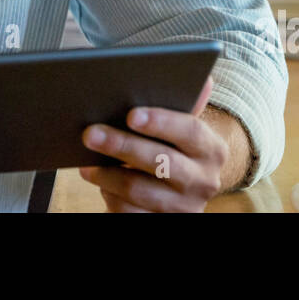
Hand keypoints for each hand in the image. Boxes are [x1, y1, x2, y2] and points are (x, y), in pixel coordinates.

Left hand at [77, 75, 228, 211]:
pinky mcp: (162, 223)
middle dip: (122, 146)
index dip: (161, 122)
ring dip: (108, 175)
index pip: (191, 132)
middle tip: (90, 133)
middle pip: (161, 162)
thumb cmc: (175, 149)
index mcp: (212, 150)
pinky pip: (130, 212)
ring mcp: (183, 208)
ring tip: (86, 162)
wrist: (183, 195)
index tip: (131, 114)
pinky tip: (98, 181)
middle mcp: (204, 181)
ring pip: (140, 190)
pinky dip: (110, 196)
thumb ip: (187, 104)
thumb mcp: (184, 129)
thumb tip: (204, 76)